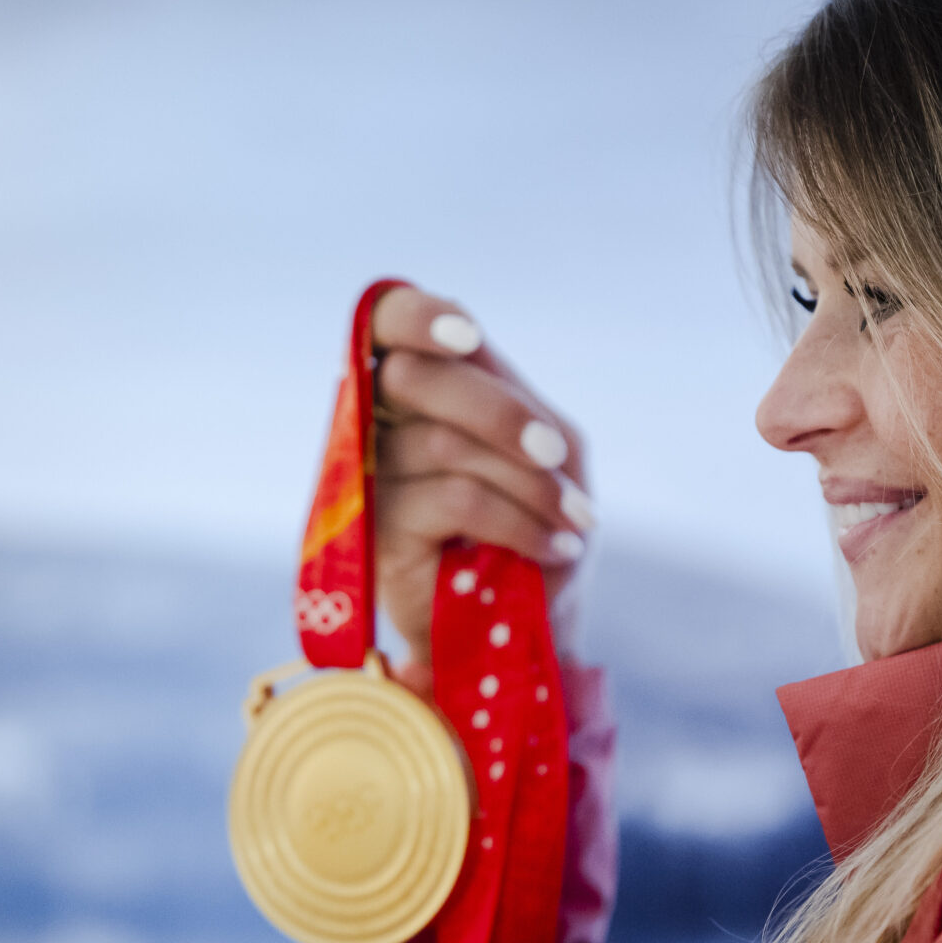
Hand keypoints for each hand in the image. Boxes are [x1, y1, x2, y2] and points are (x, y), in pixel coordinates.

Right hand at [369, 286, 594, 680]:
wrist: (525, 626)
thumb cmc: (538, 526)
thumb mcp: (548, 451)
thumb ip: (518, 397)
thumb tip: (474, 361)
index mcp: (418, 388)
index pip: (387, 323)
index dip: (419, 316)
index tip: (469, 338)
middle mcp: (378, 425)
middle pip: (412, 377)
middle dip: (499, 412)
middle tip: (558, 454)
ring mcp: (367, 480)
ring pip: (445, 444)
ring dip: (529, 482)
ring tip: (574, 520)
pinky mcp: (373, 534)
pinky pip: (454, 499)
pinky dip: (520, 521)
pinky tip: (552, 546)